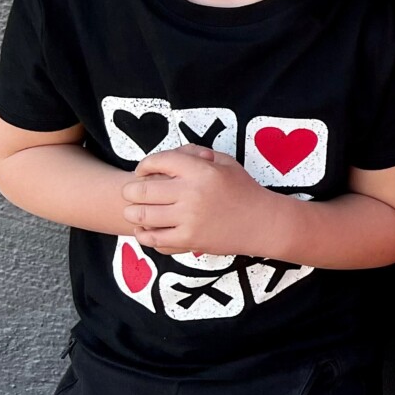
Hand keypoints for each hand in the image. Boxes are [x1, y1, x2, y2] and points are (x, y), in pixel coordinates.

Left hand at [121, 145, 281, 255]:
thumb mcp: (226, 163)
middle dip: (130, 190)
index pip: (158, 161)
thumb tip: (172, 155)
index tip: (142, 171)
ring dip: (133, 213)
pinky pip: (153, 239)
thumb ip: (198, 153)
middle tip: (131, 193)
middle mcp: (192, 194)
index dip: (144, 165)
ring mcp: (189, 219)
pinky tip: (145, 230)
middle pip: (141, 190)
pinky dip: (144, 235)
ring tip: (134, 212)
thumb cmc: (245, 190)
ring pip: (142, 216)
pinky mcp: (189, 240)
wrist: (264, 223)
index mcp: (201, 171)